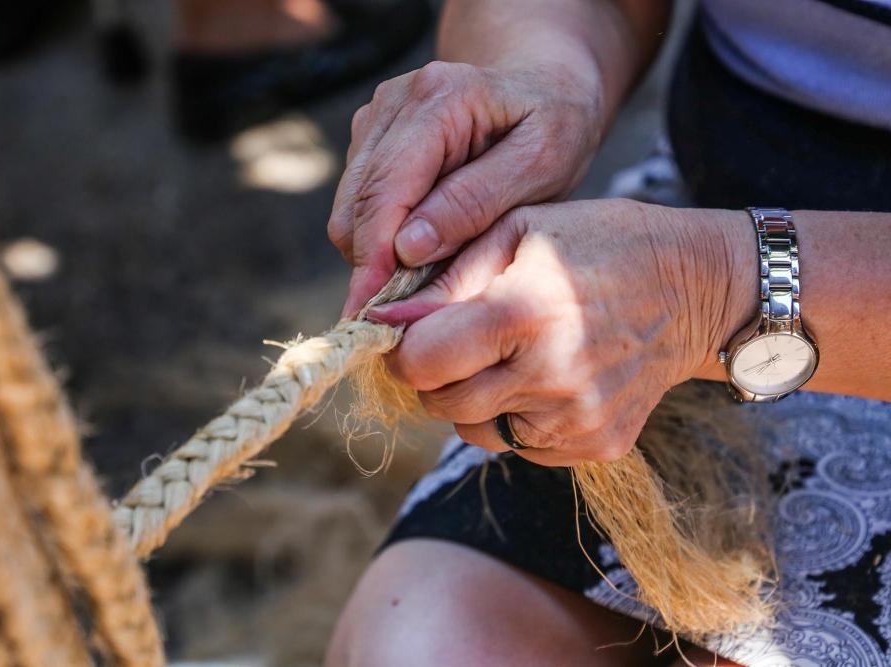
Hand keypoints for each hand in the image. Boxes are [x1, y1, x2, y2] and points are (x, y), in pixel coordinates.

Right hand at [328, 60, 604, 316]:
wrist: (544, 83)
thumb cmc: (555, 125)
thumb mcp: (541, 165)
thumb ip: (475, 202)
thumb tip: (408, 247)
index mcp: (440, 101)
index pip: (386, 190)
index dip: (375, 259)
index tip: (372, 315)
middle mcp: (397, 101)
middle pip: (357, 204)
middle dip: (372, 265)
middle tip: (405, 315)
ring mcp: (377, 116)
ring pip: (349, 208)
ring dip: (376, 252)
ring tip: (426, 277)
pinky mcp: (371, 135)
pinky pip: (357, 202)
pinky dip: (380, 234)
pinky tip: (423, 245)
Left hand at [367, 199, 755, 465]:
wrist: (695, 290)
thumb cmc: (601, 244)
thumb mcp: (520, 230)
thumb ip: (448, 276)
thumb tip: (385, 318)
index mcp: (525, 313)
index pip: (422, 363)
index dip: (400, 350)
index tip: (406, 334)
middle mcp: (551, 376)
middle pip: (441, 404)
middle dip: (433, 375)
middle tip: (457, 341)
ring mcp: (577, 420)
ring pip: (474, 432)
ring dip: (472, 399)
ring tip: (507, 356)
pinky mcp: (596, 446)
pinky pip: (520, 445)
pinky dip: (515, 416)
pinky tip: (544, 377)